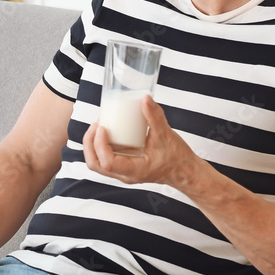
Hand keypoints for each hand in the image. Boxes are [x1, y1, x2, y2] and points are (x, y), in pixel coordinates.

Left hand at [82, 96, 203, 188]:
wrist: (185, 171)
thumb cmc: (177, 158)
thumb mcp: (166, 135)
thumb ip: (155, 116)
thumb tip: (145, 99)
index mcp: (134, 170)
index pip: (107, 162)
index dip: (99, 144)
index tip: (103, 127)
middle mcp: (126, 175)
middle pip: (96, 164)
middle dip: (90, 143)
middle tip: (96, 125)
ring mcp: (124, 173)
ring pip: (98, 164)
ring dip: (93, 145)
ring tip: (99, 126)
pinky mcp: (125, 167)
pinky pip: (105, 160)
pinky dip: (100, 147)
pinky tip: (107, 132)